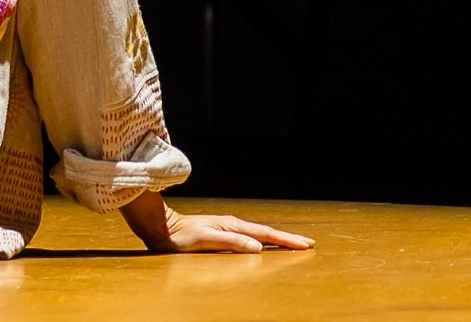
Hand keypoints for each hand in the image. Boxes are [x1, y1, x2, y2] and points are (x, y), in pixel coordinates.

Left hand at [129, 196, 312, 254]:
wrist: (162, 228)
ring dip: (277, 239)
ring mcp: (227, 228)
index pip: (265, 234)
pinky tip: (265, 243)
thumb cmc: (181, 237)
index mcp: (232, 226)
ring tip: (293, 243)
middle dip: (287, 238)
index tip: (305, 245)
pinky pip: (249, 236)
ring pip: (259, 233)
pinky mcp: (221, 232)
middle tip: (308, 243)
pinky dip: (263, 239)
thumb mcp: (205, 240)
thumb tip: (258, 247)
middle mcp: (232, 225)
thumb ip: (231, 242)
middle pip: (266, 232)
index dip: (286, 240)